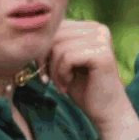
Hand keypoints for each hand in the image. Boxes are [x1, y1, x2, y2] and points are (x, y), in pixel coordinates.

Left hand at [46, 20, 138, 139]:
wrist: (107, 112)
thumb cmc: (84, 88)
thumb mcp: (64, 61)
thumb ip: (54, 45)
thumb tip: (32, 35)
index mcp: (91, 27)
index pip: (56, 27)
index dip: (43, 49)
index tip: (44, 70)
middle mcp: (99, 29)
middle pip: (56, 35)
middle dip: (45, 59)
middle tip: (49, 80)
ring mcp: (102, 40)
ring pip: (59, 47)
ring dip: (54, 69)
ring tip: (61, 84)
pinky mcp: (102, 54)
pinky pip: (67, 57)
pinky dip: (61, 73)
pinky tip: (68, 83)